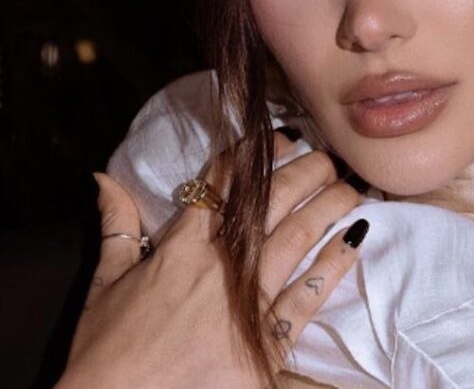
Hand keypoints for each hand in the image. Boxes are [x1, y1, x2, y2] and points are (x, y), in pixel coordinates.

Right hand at [57, 135, 364, 388]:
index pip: (223, 186)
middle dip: (305, 172)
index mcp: (181, 247)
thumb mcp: (102, 285)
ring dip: (328, 206)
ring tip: (349, 185)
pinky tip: (356, 237)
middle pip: (273, 203)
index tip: (281, 136)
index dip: (254, 156)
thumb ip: (115, 227)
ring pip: (299, 237)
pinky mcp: (269, 340)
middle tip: (327, 156)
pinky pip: (310, 294)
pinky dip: (335, 263)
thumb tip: (104, 178)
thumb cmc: (105, 352)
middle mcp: (223, 264)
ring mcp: (250, 300)